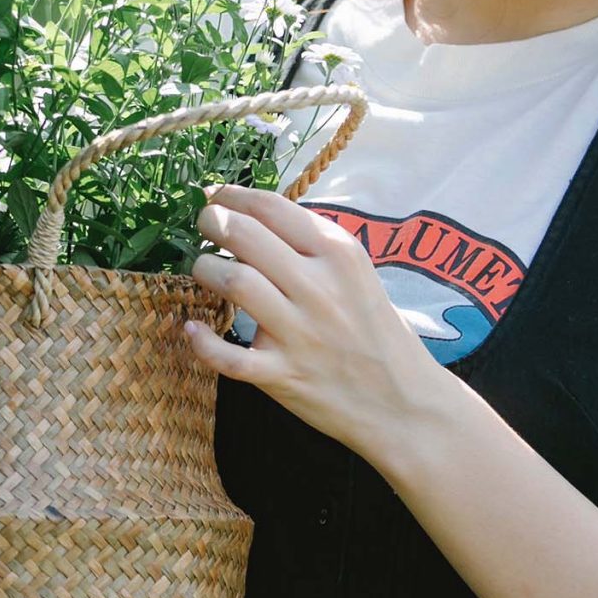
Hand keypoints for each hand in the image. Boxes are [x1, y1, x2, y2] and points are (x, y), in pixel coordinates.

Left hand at [184, 183, 447, 464]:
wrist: (404, 402)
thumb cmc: (375, 331)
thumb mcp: (356, 273)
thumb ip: (312, 245)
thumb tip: (254, 216)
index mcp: (338, 254)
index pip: (272, 208)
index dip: (233, 195)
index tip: (214, 194)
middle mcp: (318, 287)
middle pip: (244, 235)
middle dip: (212, 222)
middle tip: (204, 224)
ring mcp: (299, 333)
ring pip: (233, 282)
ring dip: (205, 270)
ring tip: (203, 270)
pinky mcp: (282, 375)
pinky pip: (228, 356)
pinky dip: (204, 341)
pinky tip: (193, 328)